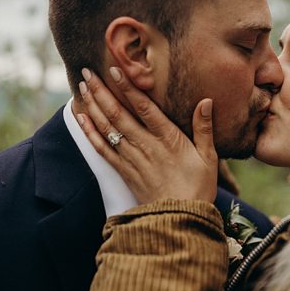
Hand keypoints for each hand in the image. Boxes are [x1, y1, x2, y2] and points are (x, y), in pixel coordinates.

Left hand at [76, 67, 217, 203]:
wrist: (179, 220)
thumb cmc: (198, 188)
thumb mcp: (209, 158)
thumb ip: (204, 128)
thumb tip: (206, 101)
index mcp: (168, 139)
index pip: (144, 107)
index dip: (127, 87)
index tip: (114, 70)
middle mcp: (146, 145)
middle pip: (118, 113)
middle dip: (101, 90)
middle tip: (87, 71)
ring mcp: (132, 158)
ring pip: (107, 127)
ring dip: (92, 105)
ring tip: (81, 86)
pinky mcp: (123, 171)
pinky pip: (102, 148)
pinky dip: (89, 131)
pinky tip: (81, 116)